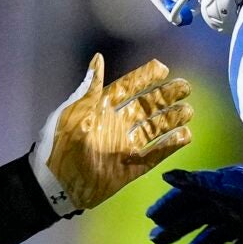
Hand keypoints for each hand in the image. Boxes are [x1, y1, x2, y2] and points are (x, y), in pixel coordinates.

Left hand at [30, 55, 193, 211]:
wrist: (54, 185)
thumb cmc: (58, 145)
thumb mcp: (72, 112)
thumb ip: (90, 88)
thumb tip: (98, 58)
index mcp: (101, 109)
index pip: (128, 88)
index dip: (145, 77)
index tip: (163, 68)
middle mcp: (116, 125)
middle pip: (146, 106)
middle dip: (166, 96)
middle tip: (185, 86)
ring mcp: (124, 147)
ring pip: (154, 129)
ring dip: (171, 119)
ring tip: (188, 111)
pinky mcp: (129, 169)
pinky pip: (154, 156)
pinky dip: (169, 146)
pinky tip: (185, 136)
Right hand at [147, 164, 242, 243]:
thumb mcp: (228, 191)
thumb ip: (198, 184)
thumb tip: (167, 176)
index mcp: (222, 190)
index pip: (189, 197)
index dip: (170, 206)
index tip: (153, 219)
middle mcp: (231, 206)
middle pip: (198, 219)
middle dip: (177, 231)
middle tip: (157, 242)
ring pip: (214, 240)